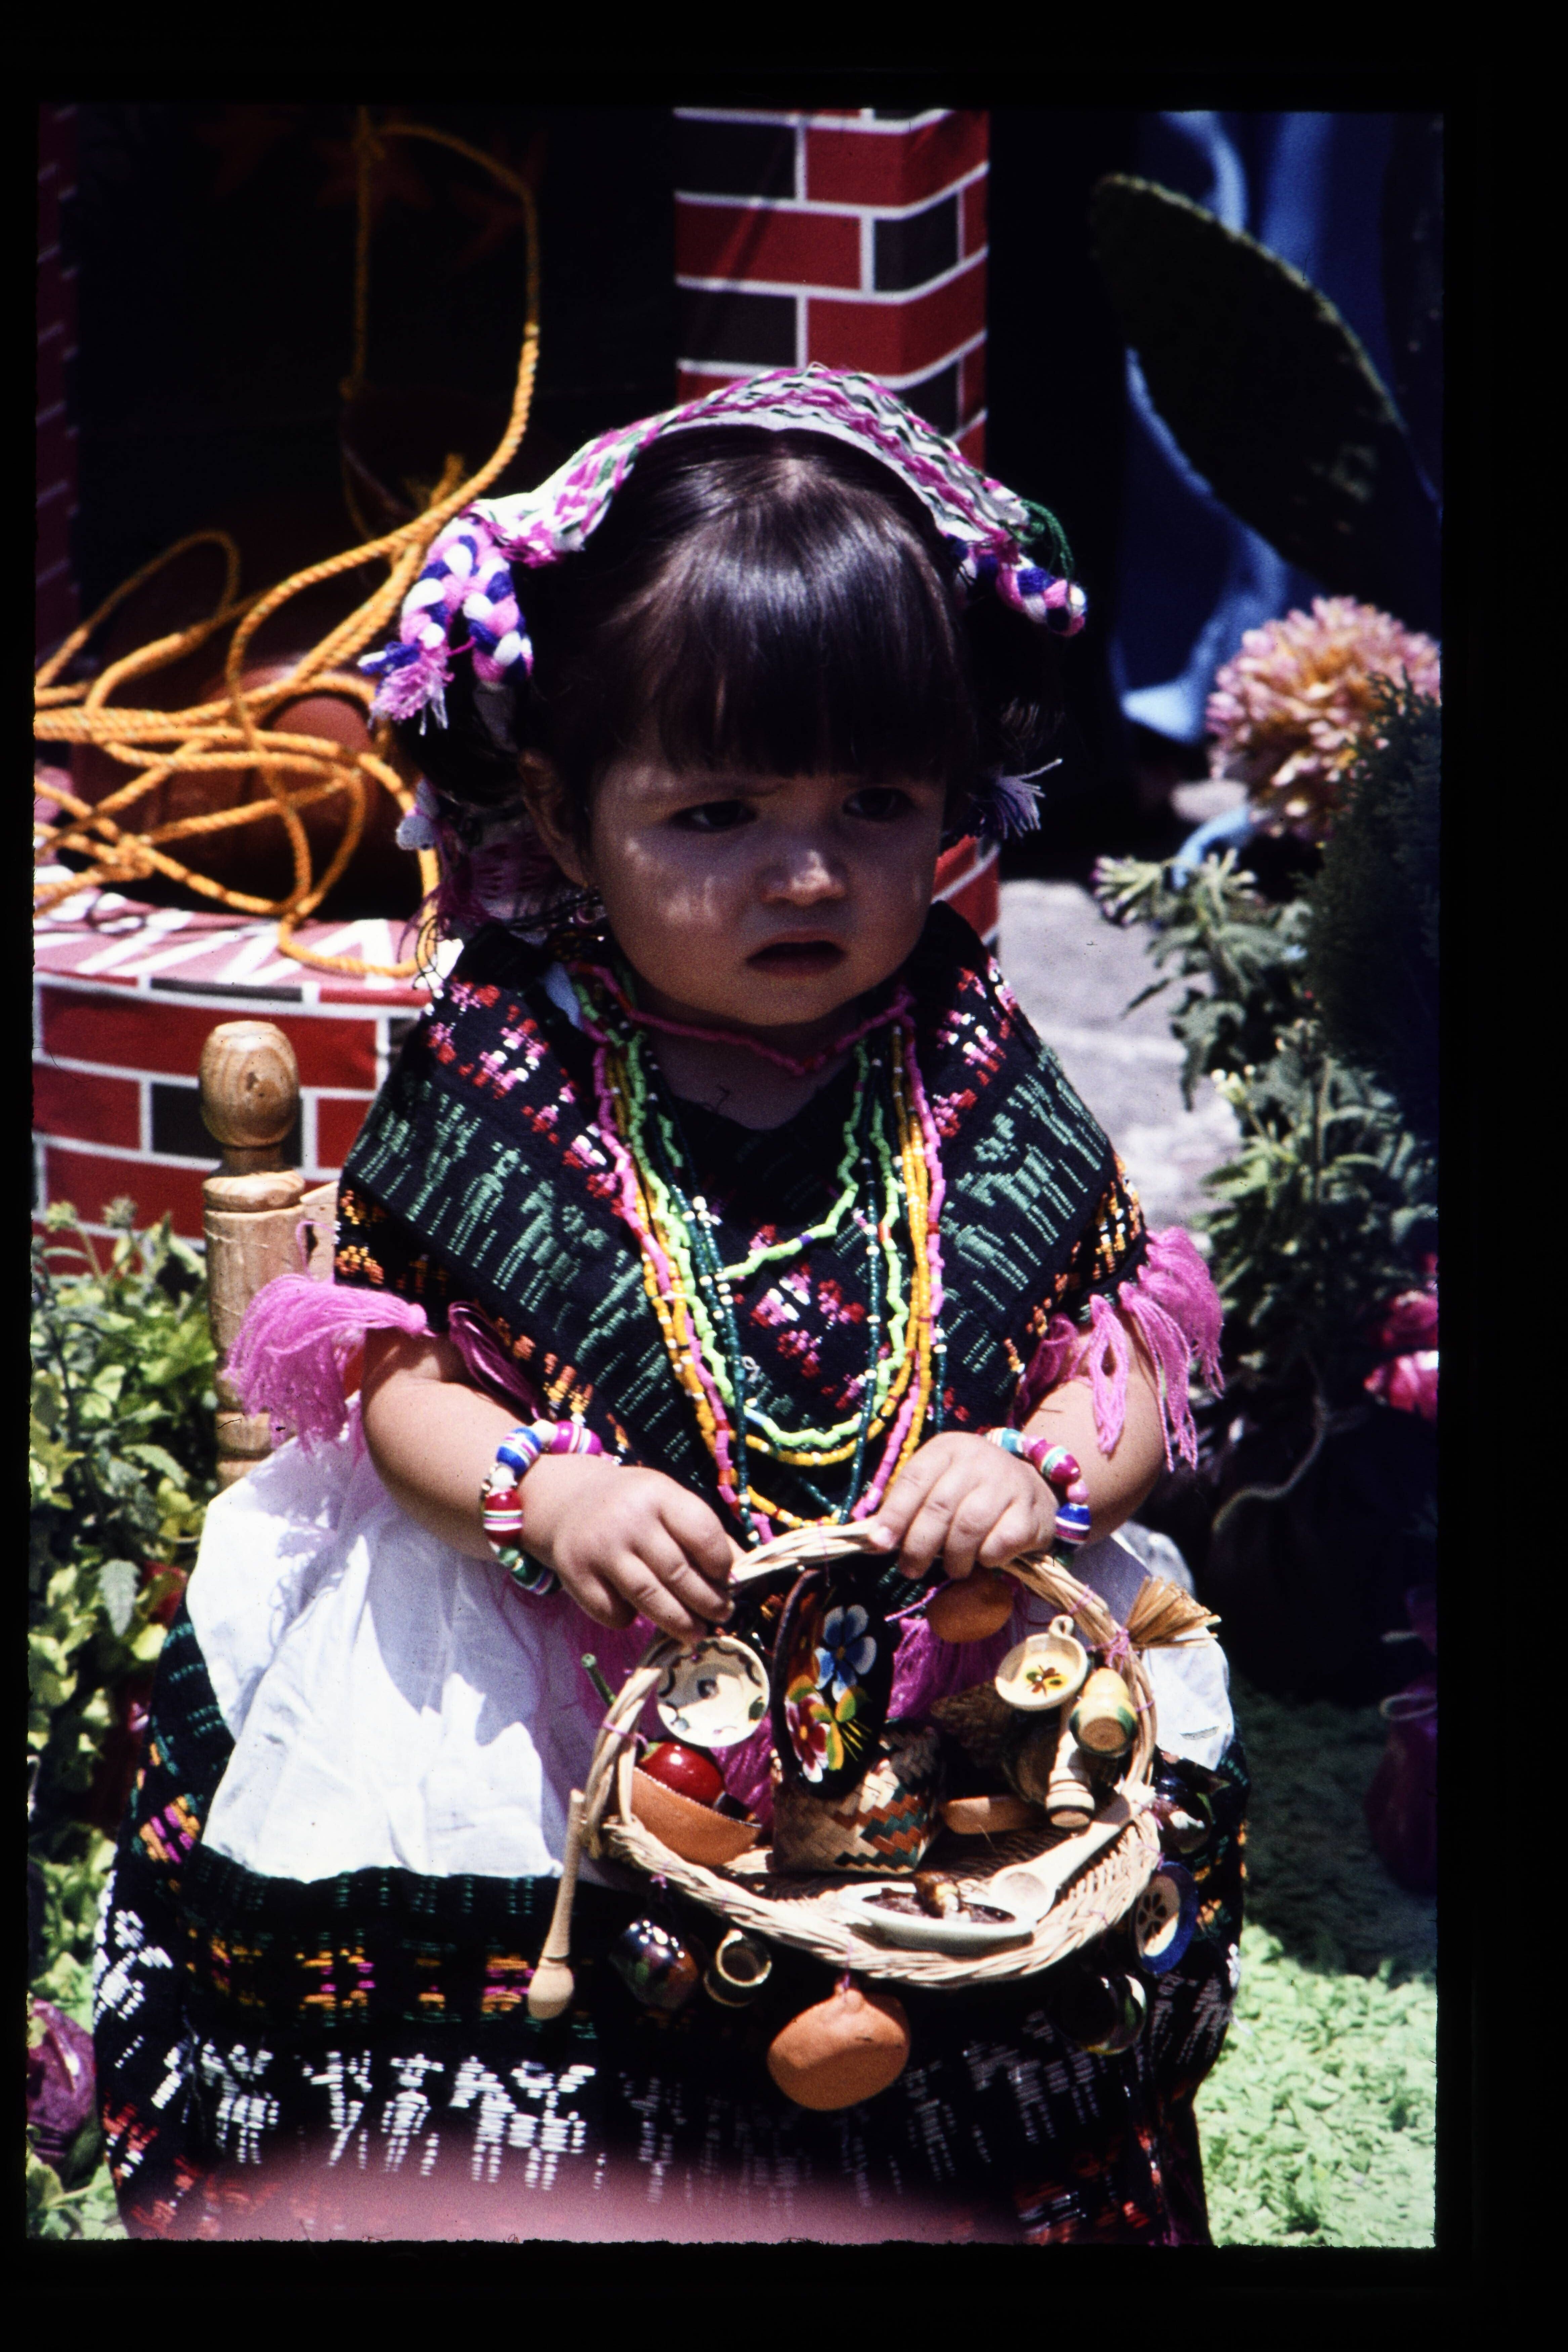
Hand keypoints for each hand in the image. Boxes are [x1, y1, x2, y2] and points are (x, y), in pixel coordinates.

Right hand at [516, 1455, 740, 1642]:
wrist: (569, 1502)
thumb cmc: (635, 1508)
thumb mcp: (670, 1504)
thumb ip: (704, 1535)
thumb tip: (743, 1575)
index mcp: (659, 1494)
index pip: (703, 1534)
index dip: (722, 1566)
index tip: (728, 1582)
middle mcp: (628, 1519)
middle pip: (678, 1573)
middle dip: (707, 1602)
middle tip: (720, 1616)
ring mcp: (600, 1548)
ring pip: (649, 1598)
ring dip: (679, 1622)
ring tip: (696, 1634)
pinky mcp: (576, 1575)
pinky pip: (614, 1612)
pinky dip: (630, 1620)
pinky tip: (639, 1614)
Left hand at [867, 1433, 1055, 1581]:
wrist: (1029, 1486)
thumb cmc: (971, 1491)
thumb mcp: (938, 1485)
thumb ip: (909, 1507)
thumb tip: (876, 1541)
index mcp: (948, 1449)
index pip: (914, 1479)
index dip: (894, 1514)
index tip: (880, 1544)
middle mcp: (978, 1459)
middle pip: (939, 1507)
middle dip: (919, 1545)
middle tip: (912, 1569)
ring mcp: (1008, 1483)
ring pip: (968, 1527)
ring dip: (954, 1558)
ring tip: (952, 1569)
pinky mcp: (1030, 1511)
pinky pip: (1000, 1543)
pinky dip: (987, 1558)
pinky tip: (985, 1558)